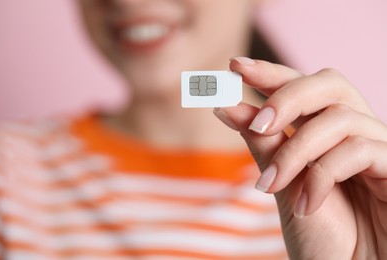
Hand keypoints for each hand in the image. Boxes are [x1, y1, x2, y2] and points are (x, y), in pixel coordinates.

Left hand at [214, 57, 386, 258]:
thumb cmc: (317, 234)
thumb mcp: (282, 184)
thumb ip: (263, 144)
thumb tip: (227, 106)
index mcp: (324, 131)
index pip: (300, 87)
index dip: (270, 74)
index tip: (235, 67)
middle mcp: (353, 131)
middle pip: (328, 83)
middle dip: (286, 96)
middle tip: (257, 124)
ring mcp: (378, 147)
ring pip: (338, 118)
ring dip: (295, 151)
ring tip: (270, 186)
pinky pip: (357, 151)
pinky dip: (321, 176)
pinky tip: (305, 205)